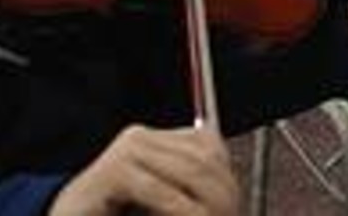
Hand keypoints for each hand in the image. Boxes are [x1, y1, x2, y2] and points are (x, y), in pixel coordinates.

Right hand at [48, 125, 237, 215]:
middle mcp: (140, 138)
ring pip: (187, 171)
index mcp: (154, 140)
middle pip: (202, 158)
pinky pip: (160, 191)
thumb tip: (227, 200)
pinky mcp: (114, 172)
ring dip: (206, 207)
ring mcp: (126, 151)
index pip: (209, 146)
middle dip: (222, 195)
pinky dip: (181, 212)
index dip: (228, 179)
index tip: (233, 209)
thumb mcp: (159, 204)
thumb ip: (186, 194)